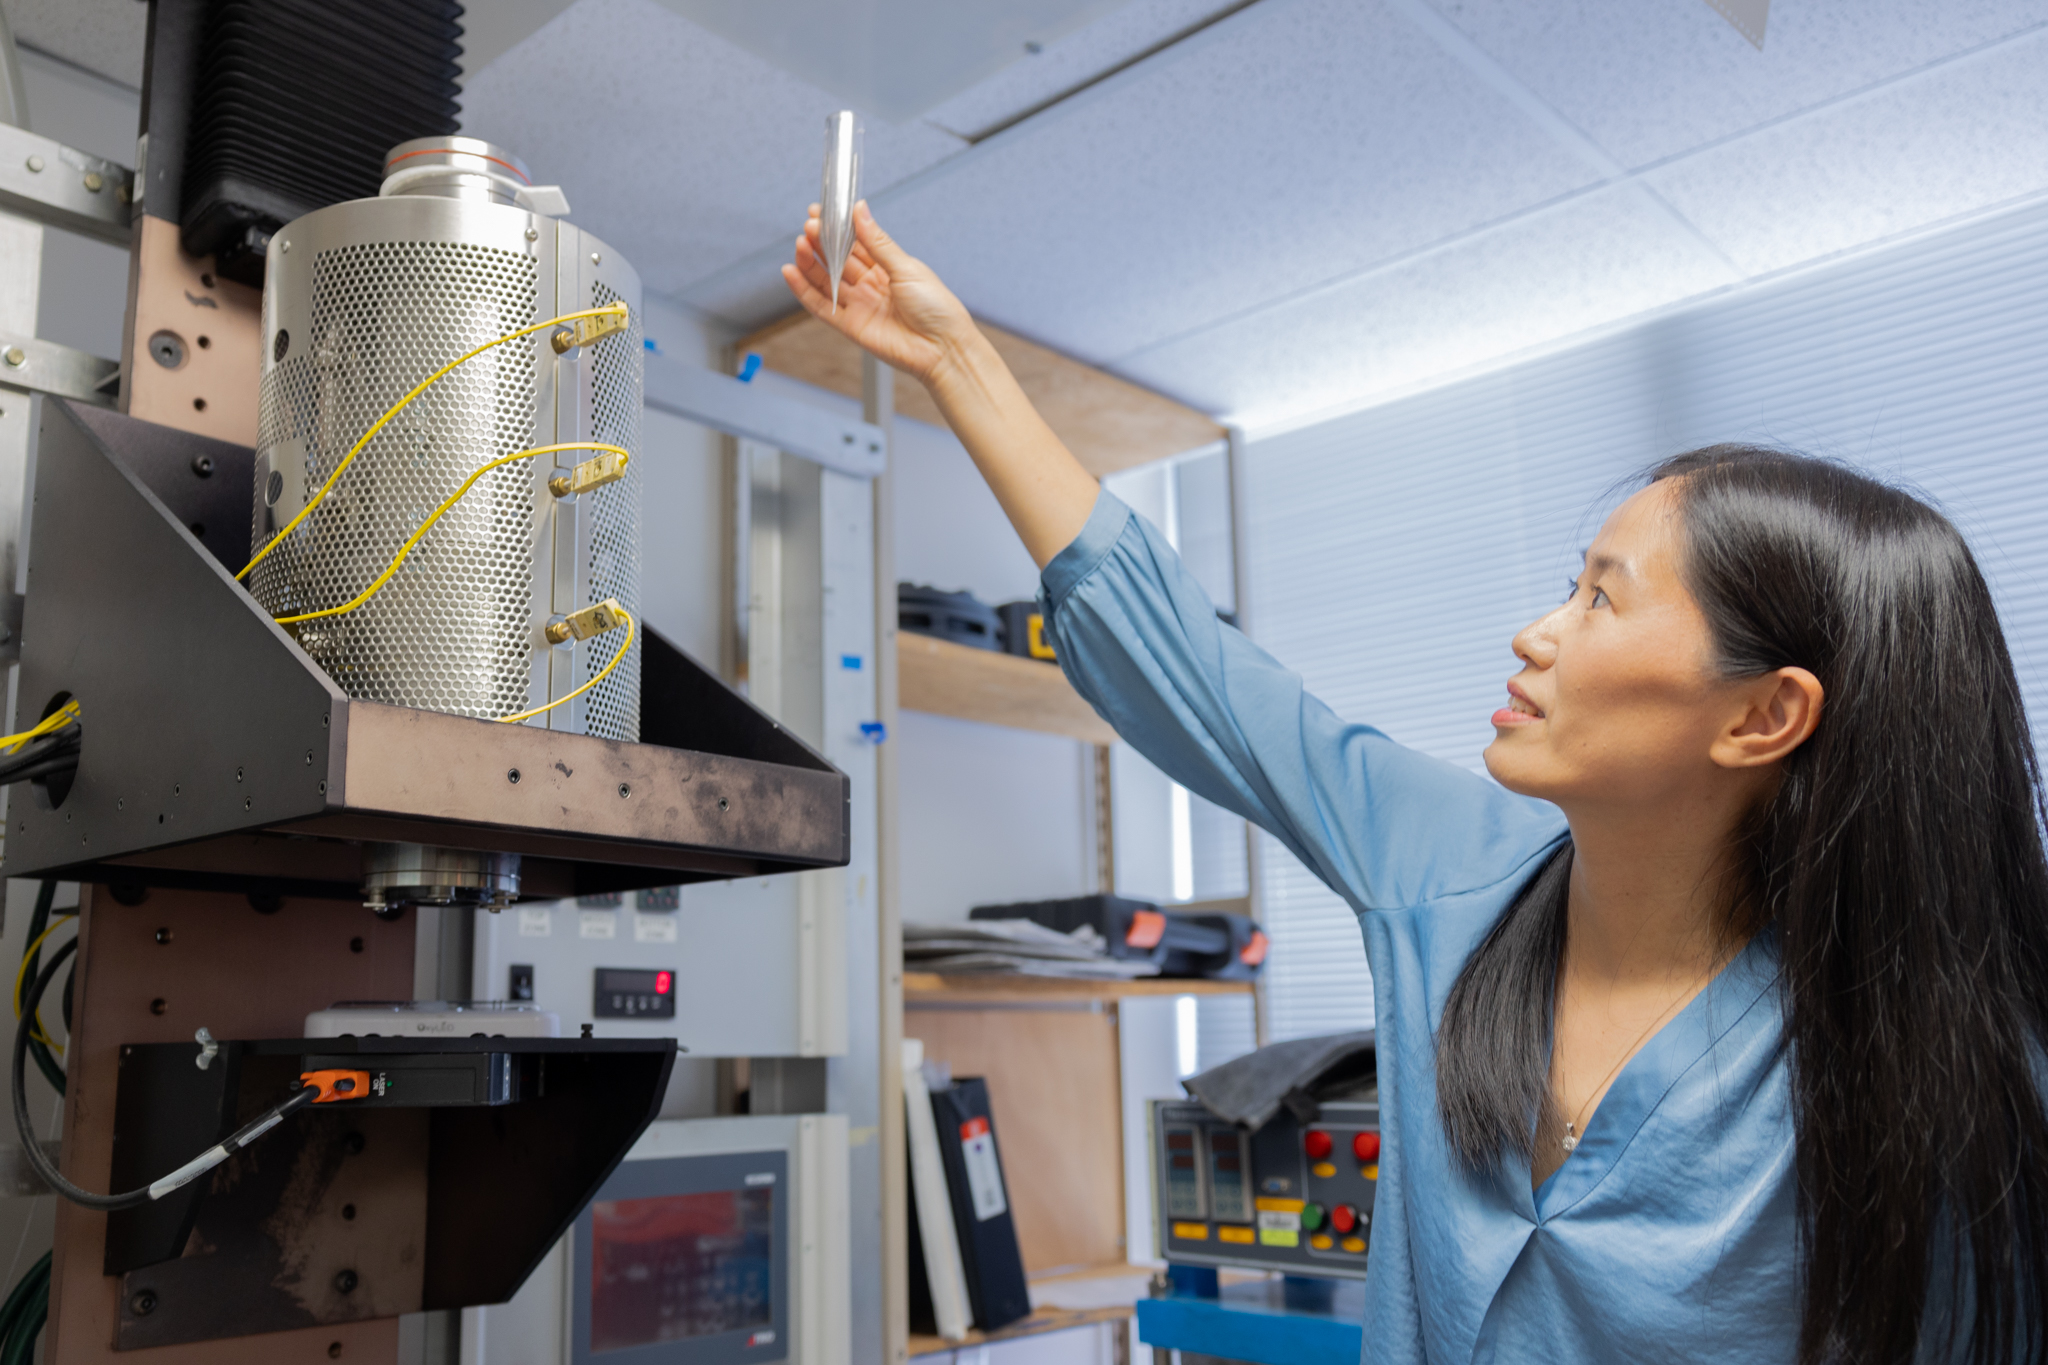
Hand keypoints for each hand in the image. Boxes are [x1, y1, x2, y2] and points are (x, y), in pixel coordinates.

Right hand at [781, 202, 977, 386]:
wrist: (943, 348)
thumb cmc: (936, 308)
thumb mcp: (906, 267)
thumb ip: (877, 242)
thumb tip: (861, 210)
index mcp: (887, 267)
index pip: (855, 242)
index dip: (838, 227)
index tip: (821, 211)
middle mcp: (870, 284)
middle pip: (838, 259)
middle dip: (822, 241)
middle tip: (810, 225)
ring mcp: (859, 304)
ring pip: (825, 280)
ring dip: (809, 262)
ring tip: (799, 243)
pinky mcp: (850, 325)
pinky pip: (821, 306)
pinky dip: (803, 290)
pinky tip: (790, 272)